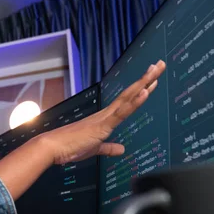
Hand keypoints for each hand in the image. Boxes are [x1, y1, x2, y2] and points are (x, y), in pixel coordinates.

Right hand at [42, 60, 165, 164]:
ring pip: (129, 97)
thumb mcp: (94, 149)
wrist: (53, 147)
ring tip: (157, 68)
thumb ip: (108, 148)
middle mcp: (106, 113)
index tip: (152, 78)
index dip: (140, 89)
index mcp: (105, 118)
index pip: (127, 100)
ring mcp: (105, 117)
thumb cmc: (70, 147)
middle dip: (147, 78)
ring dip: (144, 82)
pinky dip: (135, 101)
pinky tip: (145, 90)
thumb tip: (121, 150)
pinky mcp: (103, 125)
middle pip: (131, 92)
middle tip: (160, 64)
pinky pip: (122, 112)